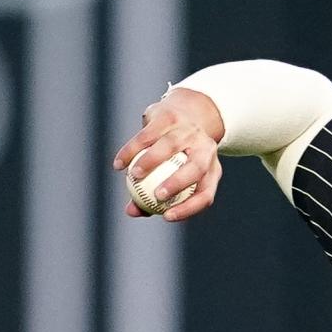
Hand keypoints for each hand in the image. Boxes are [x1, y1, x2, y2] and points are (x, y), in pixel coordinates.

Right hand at [112, 87, 223, 220]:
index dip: (188, 208)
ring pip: (170, 145)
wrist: (184, 115)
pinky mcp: (169, 116)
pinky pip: (148, 135)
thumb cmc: (177, 159)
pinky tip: (119, 164)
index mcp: (212, 170)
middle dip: (176, 183)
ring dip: (150, 162)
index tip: (166, 216)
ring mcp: (189, 131)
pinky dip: (131, 150)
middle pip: (195, 168)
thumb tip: (131, 211)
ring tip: (133, 176)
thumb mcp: (170, 177)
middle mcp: (206, 149)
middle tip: (156, 195)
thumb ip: (153, 196)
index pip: (205, 195)